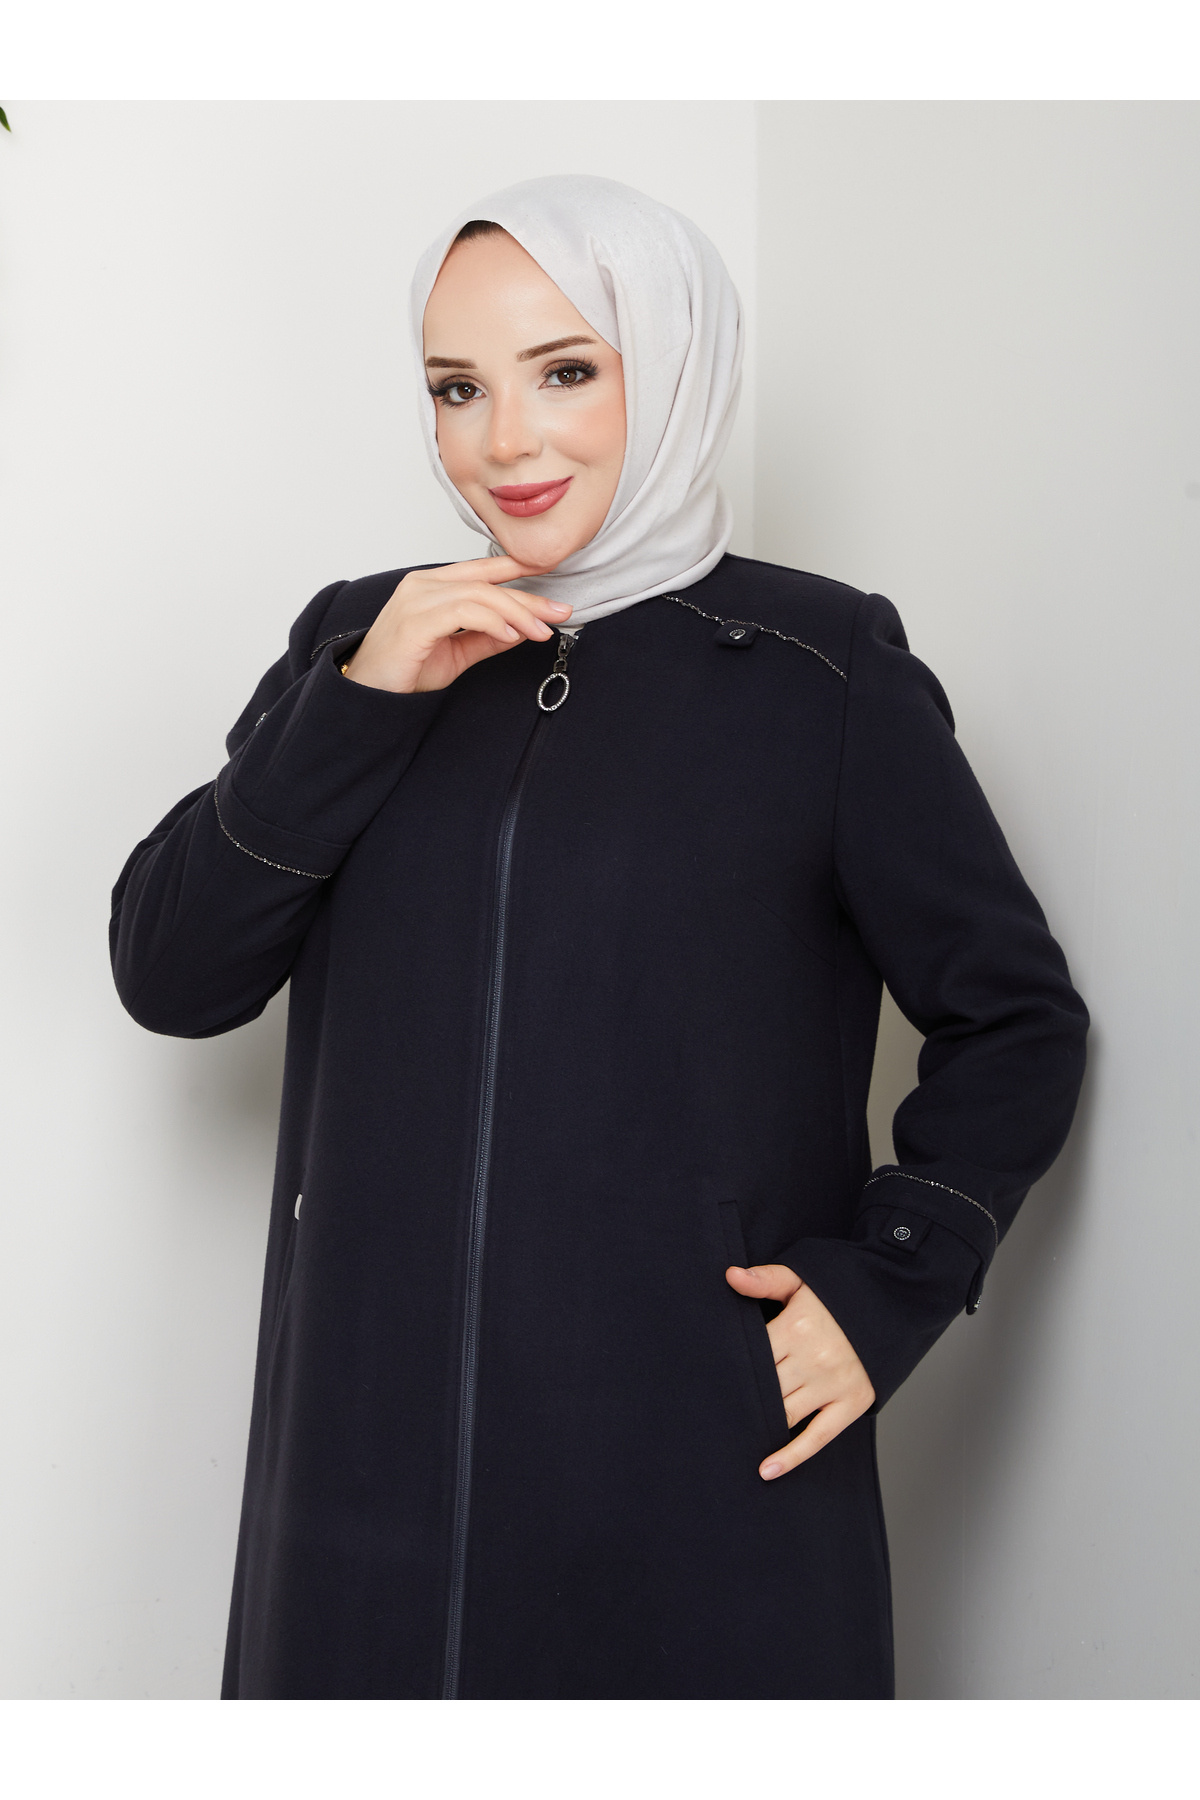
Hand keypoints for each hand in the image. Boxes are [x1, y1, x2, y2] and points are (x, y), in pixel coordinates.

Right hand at [341, 556, 572, 693]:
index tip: (553, 580)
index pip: (484, 569)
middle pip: (487, 581)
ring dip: (517, 613)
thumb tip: (524, 628)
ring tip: (541, 631)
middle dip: (529, 597)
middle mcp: (424, 583)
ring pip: (480, 594)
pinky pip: (464, 612)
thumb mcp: (458, 651)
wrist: (369, 694)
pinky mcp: (415, 620)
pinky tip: (511, 635)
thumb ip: (488, 637)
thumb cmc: (405, 670)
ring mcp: (417, 599)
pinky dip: (493, 621)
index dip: (520, 571)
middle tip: (560, 612)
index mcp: (433, 584)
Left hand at [724, 1263, 874, 1478]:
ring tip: (732, 1439)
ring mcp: (833, 1385)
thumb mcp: (801, 1278)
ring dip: (760, 1424)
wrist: (892, 1302)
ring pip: (784, 1414)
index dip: (731, 1368)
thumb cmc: (839, 1292)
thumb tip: (729, 1276)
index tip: (709, 1379)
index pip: (751, 1357)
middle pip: (764, 1388)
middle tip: (711, 1414)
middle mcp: (814, 1360)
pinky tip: (767, 1470)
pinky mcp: (853, 1403)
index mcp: (796, 1328)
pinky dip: (791, 1456)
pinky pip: (817, 1437)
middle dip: (742, 1398)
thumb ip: (764, 1279)